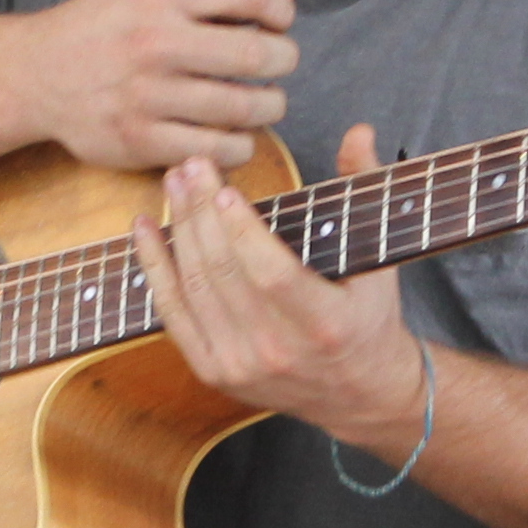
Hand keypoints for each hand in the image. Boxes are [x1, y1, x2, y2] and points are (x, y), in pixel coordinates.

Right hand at [30, 0, 298, 173]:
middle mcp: (156, 42)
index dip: (280, 10)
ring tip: (263, 102)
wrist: (36, 75)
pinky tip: (233, 134)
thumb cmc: (102, 26)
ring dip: (269, 107)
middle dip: (283, 61)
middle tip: (277, 65)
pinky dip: (239, 145)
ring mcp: (147, 96)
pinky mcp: (140, 142)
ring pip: (244, 110)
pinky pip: (216, 150)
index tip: (278, 22)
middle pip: (256, 56)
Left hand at [137, 123, 431, 458]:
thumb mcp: (382, 261)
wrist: (358, 395)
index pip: (271, 275)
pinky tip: (146, 230)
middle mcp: (277, 352)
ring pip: (195, 288)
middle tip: (191, 167)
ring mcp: (240, 366)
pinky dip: (155, 268)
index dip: (242, 232)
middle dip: (201, 214)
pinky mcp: (212, 372)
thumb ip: (366, 192)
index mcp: (324, 325)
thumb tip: (359, 132)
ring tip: (174, 184)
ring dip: (178, 230)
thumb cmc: (368, 319)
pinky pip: (173, 313)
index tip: (223, 190)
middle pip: (224, 275)